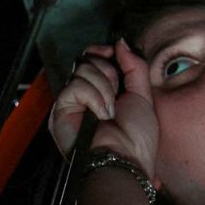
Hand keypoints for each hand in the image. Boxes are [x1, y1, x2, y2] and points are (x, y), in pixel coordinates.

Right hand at [48, 39, 159, 179]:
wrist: (125, 161)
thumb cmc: (136, 138)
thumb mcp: (143, 95)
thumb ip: (134, 66)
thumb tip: (120, 42)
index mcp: (104, 91)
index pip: (94, 58)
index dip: (103, 52)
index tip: (113, 55)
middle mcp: (85, 95)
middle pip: (87, 59)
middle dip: (108, 71)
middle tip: (116, 93)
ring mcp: (72, 103)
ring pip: (82, 69)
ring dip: (104, 87)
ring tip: (110, 110)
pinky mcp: (61, 111)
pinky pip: (75, 86)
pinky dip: (94, 97)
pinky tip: (101, 114)